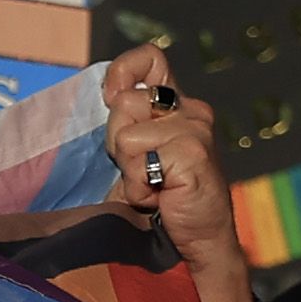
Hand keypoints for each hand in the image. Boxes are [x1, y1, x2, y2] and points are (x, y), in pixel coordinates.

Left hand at [103, 45, 251, 301]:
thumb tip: (103, 96)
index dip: (123, 72)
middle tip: (139, 171)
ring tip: (151, 187)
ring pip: (127, 133)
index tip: (111, 98)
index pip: (151, 60)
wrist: (197, 242)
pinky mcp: (192, 151)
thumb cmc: (162, 202)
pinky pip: (138, 158)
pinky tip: (158, 197)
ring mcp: (195, 129)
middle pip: (124, 102)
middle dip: (116, 142)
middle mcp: (191, 110)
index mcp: (177, 106)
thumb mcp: (137, 157)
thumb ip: (125, 125)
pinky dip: (139, 186)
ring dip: (129, 170)